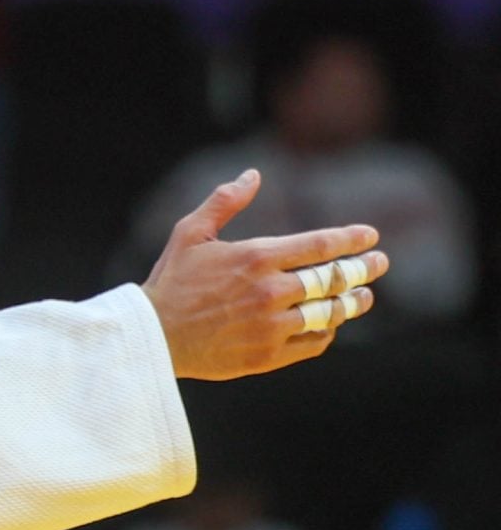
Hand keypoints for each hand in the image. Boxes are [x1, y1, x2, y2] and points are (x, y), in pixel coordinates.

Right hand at [142, 169, 384, 380]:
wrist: (152, 337)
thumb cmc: (171, 282)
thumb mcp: (189, 233)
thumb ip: (225, 202)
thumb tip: (253, 174)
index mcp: (256, 257)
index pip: (320, 246)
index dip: (351, 240)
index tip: (370, 237)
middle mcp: (270, 291)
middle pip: (332, 279)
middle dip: (362, 270)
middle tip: (378, 265)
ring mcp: (271, 325)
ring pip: (329, 312)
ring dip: (351, 303)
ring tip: (363, 297)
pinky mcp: (267, 355)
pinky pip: (313, 342)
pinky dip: (326, 332)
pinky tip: (330, 325)